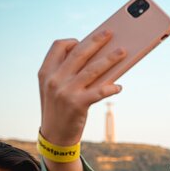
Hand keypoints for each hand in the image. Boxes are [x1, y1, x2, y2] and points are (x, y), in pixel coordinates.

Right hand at [38, 31, 125, 145]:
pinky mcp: (77, 104)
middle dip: (97, 41)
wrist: (55, 136)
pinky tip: (119, 87)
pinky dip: (111, 88)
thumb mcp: (54, 89)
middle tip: (110, 33)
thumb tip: (95, 58)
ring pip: (93, 69)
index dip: (72, 41)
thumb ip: (66, 73)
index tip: (84, 40)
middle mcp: (54, 79)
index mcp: (46, 72)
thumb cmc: (60, 109)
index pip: (57, 46)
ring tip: (123, 52)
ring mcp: (65, 91)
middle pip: (79, 53)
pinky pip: (99, 91)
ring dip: (110, 59)